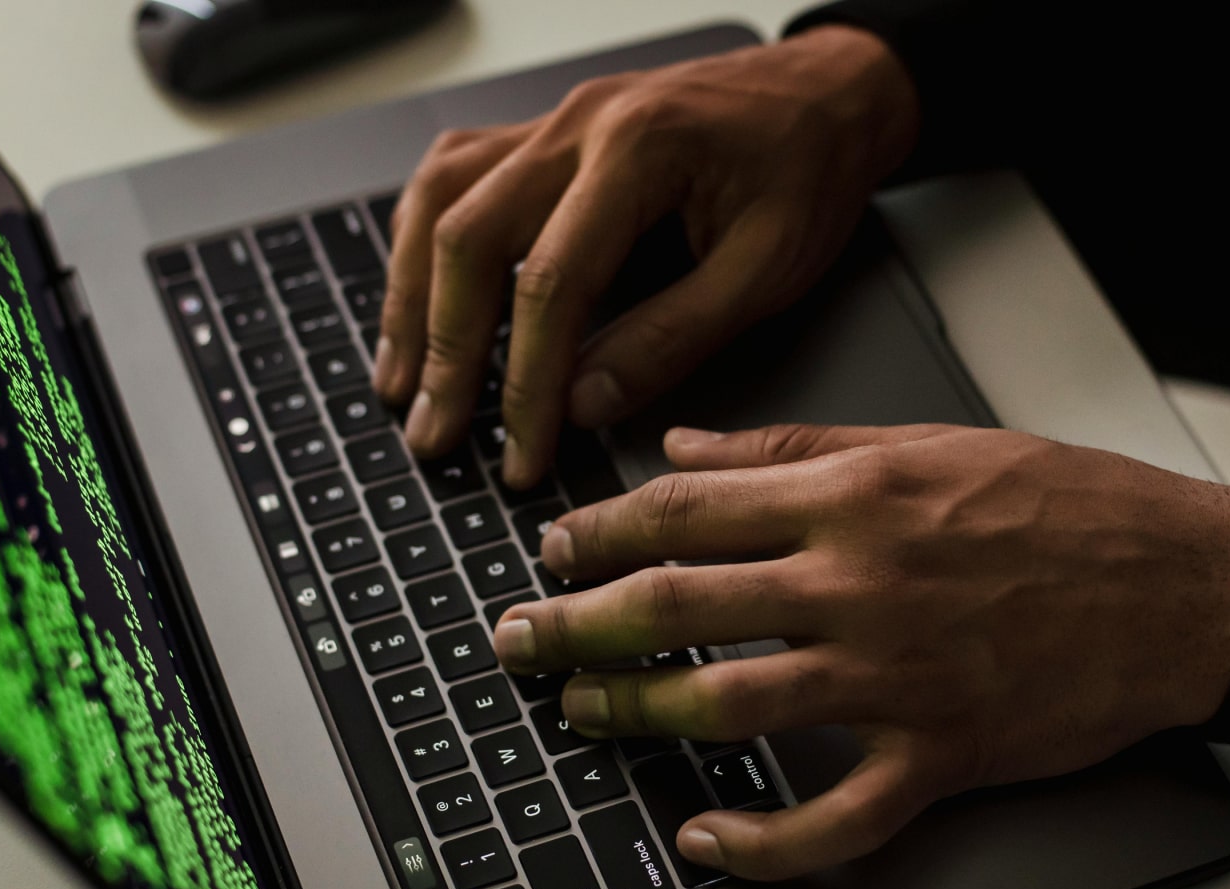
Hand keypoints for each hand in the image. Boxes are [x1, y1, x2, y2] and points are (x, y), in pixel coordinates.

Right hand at [374, 27, 918, 486]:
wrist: (828, 94)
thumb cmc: (808, 168)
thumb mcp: (767, 268)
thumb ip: (673, 337)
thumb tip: (585, 403)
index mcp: (639, 148)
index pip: (551, 281)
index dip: (527, 381)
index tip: (521, 452)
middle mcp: (578, 124)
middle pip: (469, 236)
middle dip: (446, 349)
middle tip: (434, 433)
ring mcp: (553, 121)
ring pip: (440, 201)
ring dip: (411, 296)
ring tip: (401, 381)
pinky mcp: (545, 133)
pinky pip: (454, 177)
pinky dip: (422, 242)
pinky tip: (416, 297)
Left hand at [491, 424, 1229, 878]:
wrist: (1186, 587)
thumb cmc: (1069, 507)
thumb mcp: (929, 441)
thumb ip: (794, 444)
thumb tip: (685, 446)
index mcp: (854, 494)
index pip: (687, 509)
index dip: (598, 532)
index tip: (552, 549)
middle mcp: (860, 582)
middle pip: (678, 605)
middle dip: (577, 624)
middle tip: (518, 639)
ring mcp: (896, 675)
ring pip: (730, 704)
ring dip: (636, 714)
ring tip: (580, 714)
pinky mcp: (940, 754)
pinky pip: (834, 818)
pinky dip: (762, 842)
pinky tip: (705, 839)